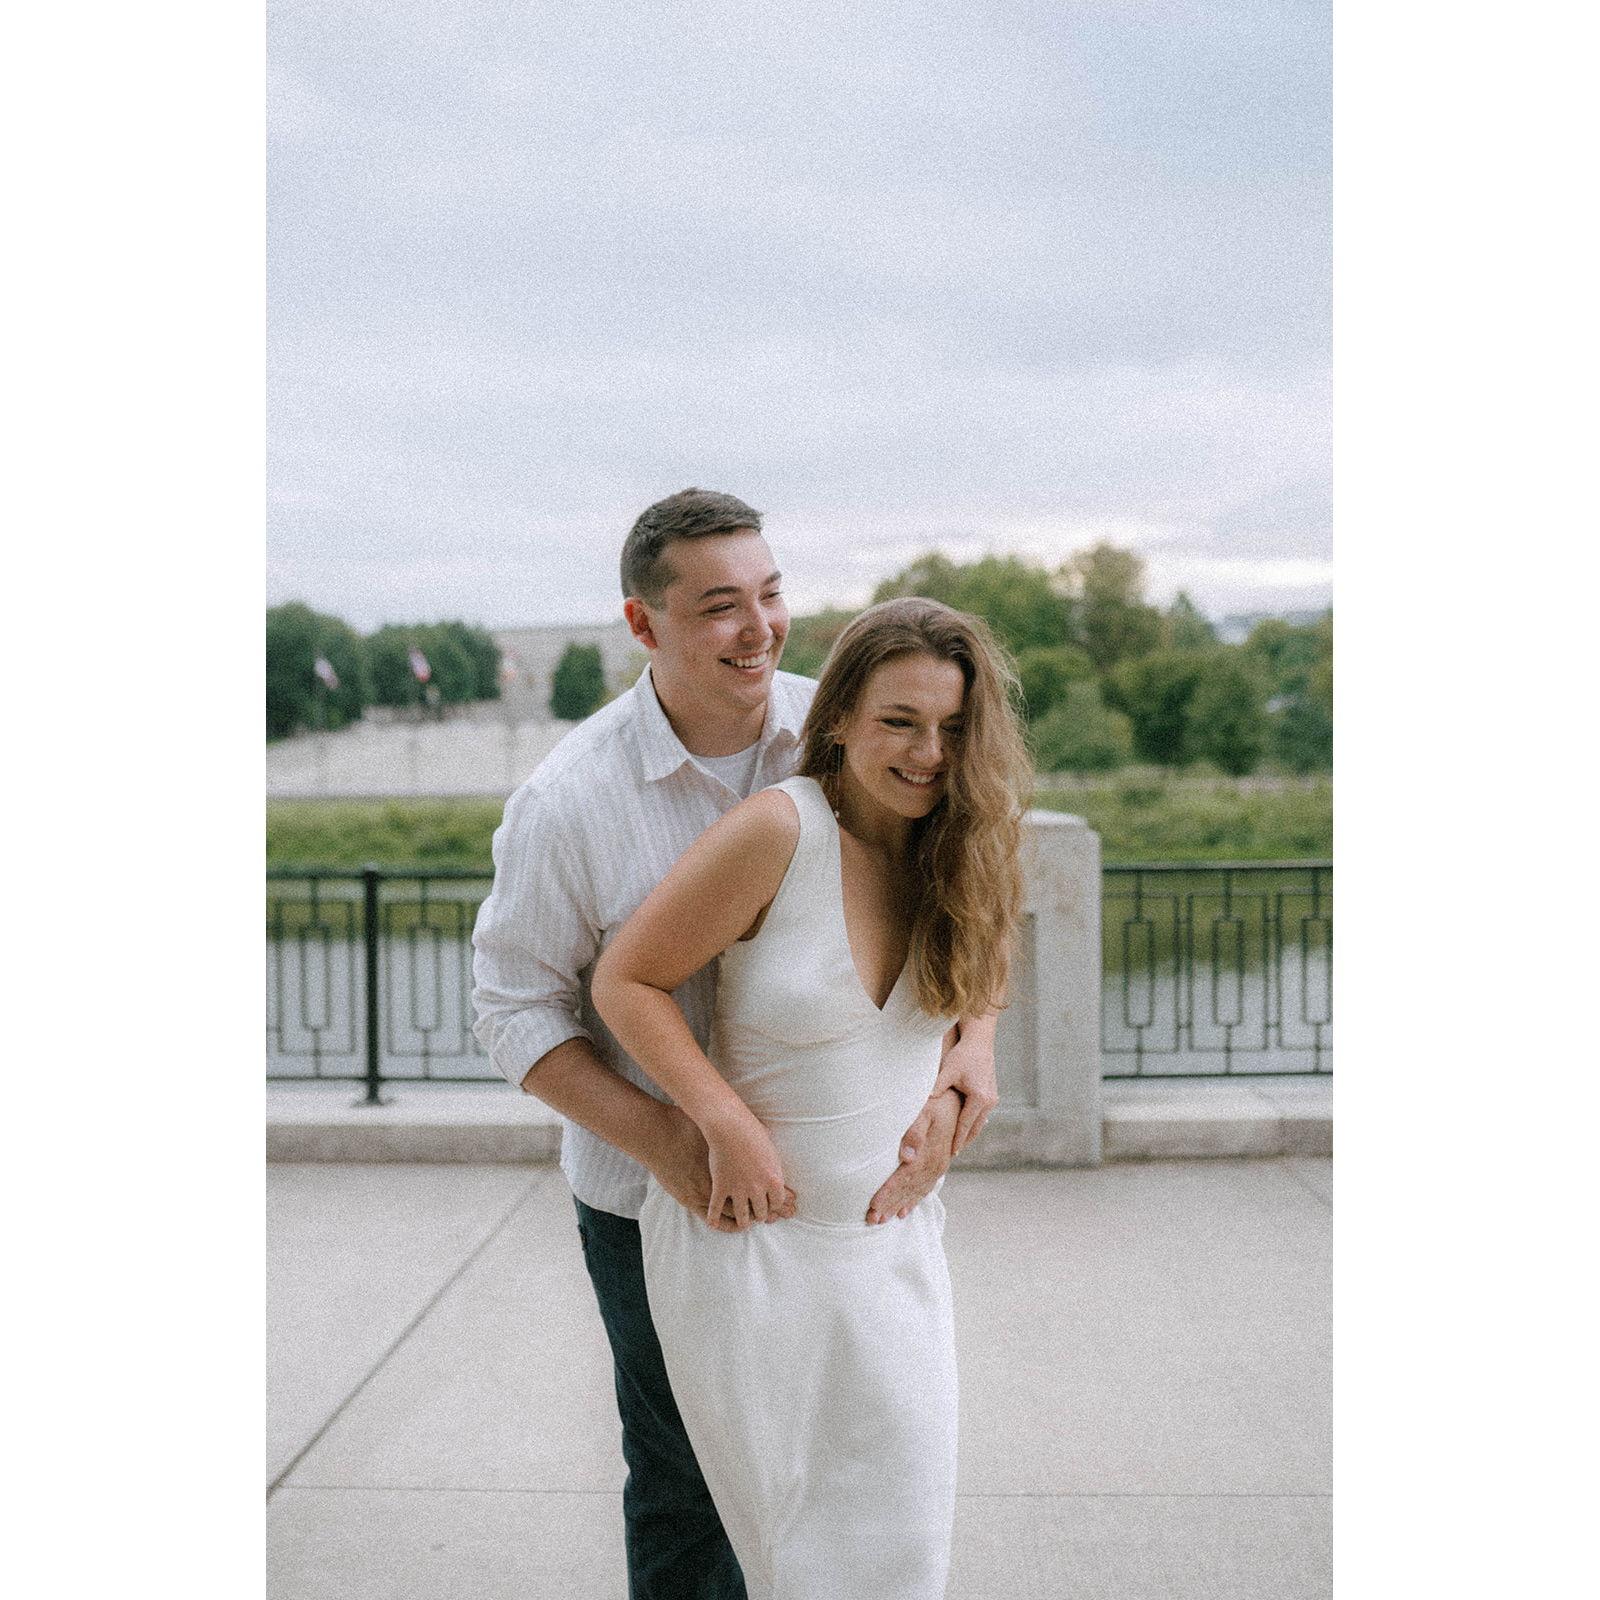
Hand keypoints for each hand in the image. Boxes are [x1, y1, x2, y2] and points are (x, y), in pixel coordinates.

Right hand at [647, 1105, 794, 1232]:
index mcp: (773, 1179)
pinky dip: (714, 1218)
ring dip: (743, 1221)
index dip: (774, 1205)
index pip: (777, 1202)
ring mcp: (738, 1190)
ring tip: (743, 1223)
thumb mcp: (771, 1148)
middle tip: (757, 1215)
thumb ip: (774, 1165)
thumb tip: (777, 1169)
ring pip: (743, 1216)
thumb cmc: (752, 1131)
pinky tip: (713, 1224)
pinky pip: (717, 1209)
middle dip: (760, 1214)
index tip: (770, 1206)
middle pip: (761, 1212)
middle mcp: (758, 1188)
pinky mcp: (721, 1187)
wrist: (729, 1126)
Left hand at [865, 1087, 960, 1224]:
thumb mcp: (926, 1109)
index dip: (889, 1192)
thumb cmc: (935, 1101)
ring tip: (883, 1219)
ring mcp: (938, 1166)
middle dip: (889, 1204)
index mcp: (929, 1151)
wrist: (957, 1100)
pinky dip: (913, 1201)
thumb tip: (906, 1157)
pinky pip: (925, 1188)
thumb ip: (915, 1131)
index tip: (873, 1205)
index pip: (905, 1177)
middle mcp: (935, 1163)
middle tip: (872, 1220)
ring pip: (916, 1191)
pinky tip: (903, 1211)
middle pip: (909, 1188)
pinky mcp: (939, 1166)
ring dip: (898, 1205)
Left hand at [931, 1027, 998, 1155]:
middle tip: (952, 1155)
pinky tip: (965, 1128)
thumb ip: (936, 1089)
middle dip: (964, 1141)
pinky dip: (973, 1123)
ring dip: (969, 1133)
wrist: (979, 1041)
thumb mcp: (946, 1073)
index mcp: (979, 1099)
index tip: (950, 1154)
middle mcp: (989, 1101)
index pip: (965, 1126)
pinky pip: (982, 1114)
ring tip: (957, 1145)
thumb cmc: (962, 1056)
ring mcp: (993, 1098)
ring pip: (980, 1122)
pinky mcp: (992, 1093)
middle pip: (975, 1128)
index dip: (957, 1140)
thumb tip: (922, 1104)